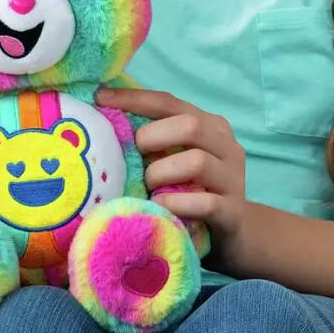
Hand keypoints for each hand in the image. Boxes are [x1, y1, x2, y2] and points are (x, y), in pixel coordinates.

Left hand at [94, 87, 246, 259]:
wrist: (231, 234)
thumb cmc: (191, 189)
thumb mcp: (174, 158)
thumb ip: (154, 141)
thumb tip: (104, 119)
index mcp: (210, 125)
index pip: (169, 102)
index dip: (134, 99)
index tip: (100, 98)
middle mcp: (226, 146)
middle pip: (190, 125)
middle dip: (152, 137)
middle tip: (134, 156)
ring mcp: (233, 179)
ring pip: (196, 162)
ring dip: (161, 173)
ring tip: (148, 187)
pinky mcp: (233, 212)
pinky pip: (204, 203)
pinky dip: (175, 204)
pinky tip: (159, 207)